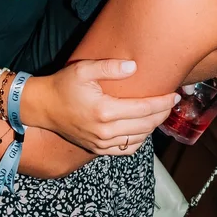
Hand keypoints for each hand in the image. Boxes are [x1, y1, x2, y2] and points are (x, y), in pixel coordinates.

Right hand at [25, 59, 178, 155]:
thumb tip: (134, 67)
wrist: (43, 107)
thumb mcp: (84, 69)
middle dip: (163, 113)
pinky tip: (143, 128)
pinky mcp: (97, 150)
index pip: (144, 109)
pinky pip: (126, 149)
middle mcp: (105, 131)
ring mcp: (101, 143)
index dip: (163, 102)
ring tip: (160, 113)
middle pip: (146, 125)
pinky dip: (139, 140)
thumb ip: (110, 67)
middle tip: (172, 102)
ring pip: (139, 139)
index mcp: (104, 111)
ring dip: (153, 127)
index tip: (174, 95)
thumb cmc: (63, 85)